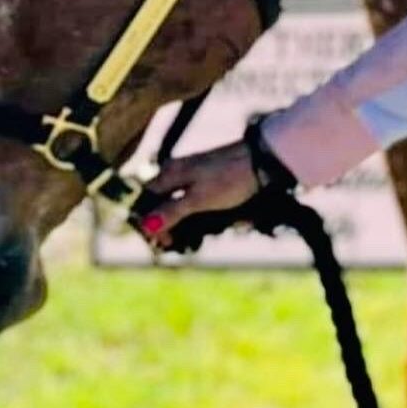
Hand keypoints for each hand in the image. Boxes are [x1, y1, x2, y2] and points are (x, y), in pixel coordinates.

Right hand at [141, 141, 258, 246]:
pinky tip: (208, 229)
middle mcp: (175, 174)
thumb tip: (146, 226)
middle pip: (160, 205)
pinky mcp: (208, 184)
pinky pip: (194, 205)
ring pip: (177, 207)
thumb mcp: (198, 199)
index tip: (158, 243)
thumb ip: (171, 212)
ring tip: (194, 242)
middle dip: (166, 228)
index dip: (146, 223)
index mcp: (168, 174)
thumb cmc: (228, 177)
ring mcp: (192, 178)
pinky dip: (197, 219)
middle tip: (176, 247)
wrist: (262, 160)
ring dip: (183, 227)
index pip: (144, 201)